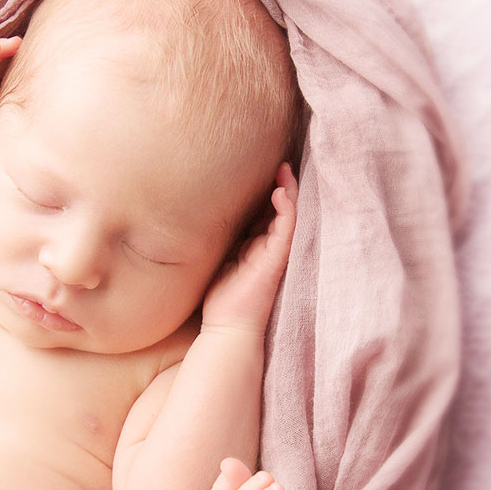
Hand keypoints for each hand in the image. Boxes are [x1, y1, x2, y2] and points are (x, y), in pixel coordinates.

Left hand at [202, 162, 298, 333]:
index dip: (266, 191)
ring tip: (284, 168)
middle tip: (279, 161)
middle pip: (280, 210)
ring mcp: (275, 252)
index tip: (261, 170)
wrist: (227, 328)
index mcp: (255, 246)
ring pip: (288, 214)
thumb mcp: (218, 260)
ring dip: (288, 190)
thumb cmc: (221, 299)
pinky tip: (280, 191)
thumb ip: (220, 241)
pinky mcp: (277, 258)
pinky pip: (287, 227)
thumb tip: (202, 217)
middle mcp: (268, 247)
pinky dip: (287, 207)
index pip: (265, 213)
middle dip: (281, 185)